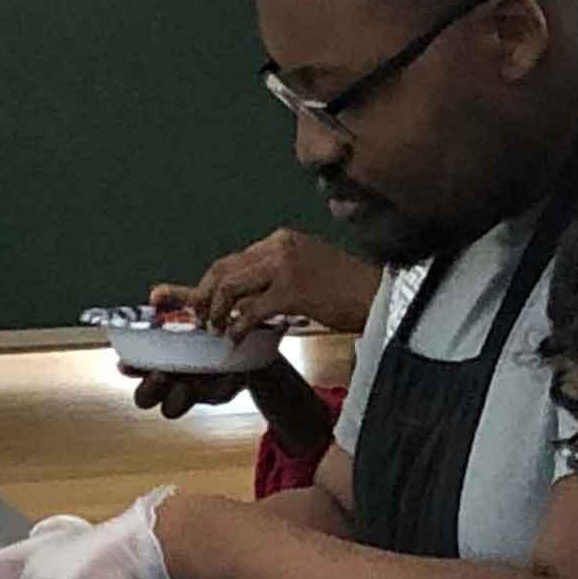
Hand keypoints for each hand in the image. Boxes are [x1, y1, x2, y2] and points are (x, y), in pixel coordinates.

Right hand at [133, 281, 275, 414]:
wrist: (247, 334)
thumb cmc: (211, 323)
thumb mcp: (193, 309)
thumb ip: (174, 299)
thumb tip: (156, 295)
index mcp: (156, 358)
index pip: (132, 370)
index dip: (129, 368)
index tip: (128, 363)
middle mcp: (169, 380)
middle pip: (145, 398)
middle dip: (149, 388)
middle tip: (161, 373)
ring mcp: (191, 391)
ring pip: (171, 407)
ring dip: (176, 396)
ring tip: (187, 382)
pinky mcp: (218, 394)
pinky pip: (215, 396)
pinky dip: (221, 384)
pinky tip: (228, 373)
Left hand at [181, 231, 382, 340]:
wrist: (379, 295)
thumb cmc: (349, 289)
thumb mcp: (309, 269)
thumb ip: (278, 274)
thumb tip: (249, 296)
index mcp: (281, 239)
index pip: (234, 258)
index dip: (213, 282)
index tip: (204, 301)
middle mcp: (279, 246)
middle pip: (224, 268)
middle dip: (204, 295)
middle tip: (199, 317)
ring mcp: (284, 267)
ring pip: (231, 286)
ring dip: (216, 311)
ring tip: (215, 329)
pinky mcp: (292, 291)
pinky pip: (251, 310)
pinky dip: (238, 327)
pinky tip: (236, 339)